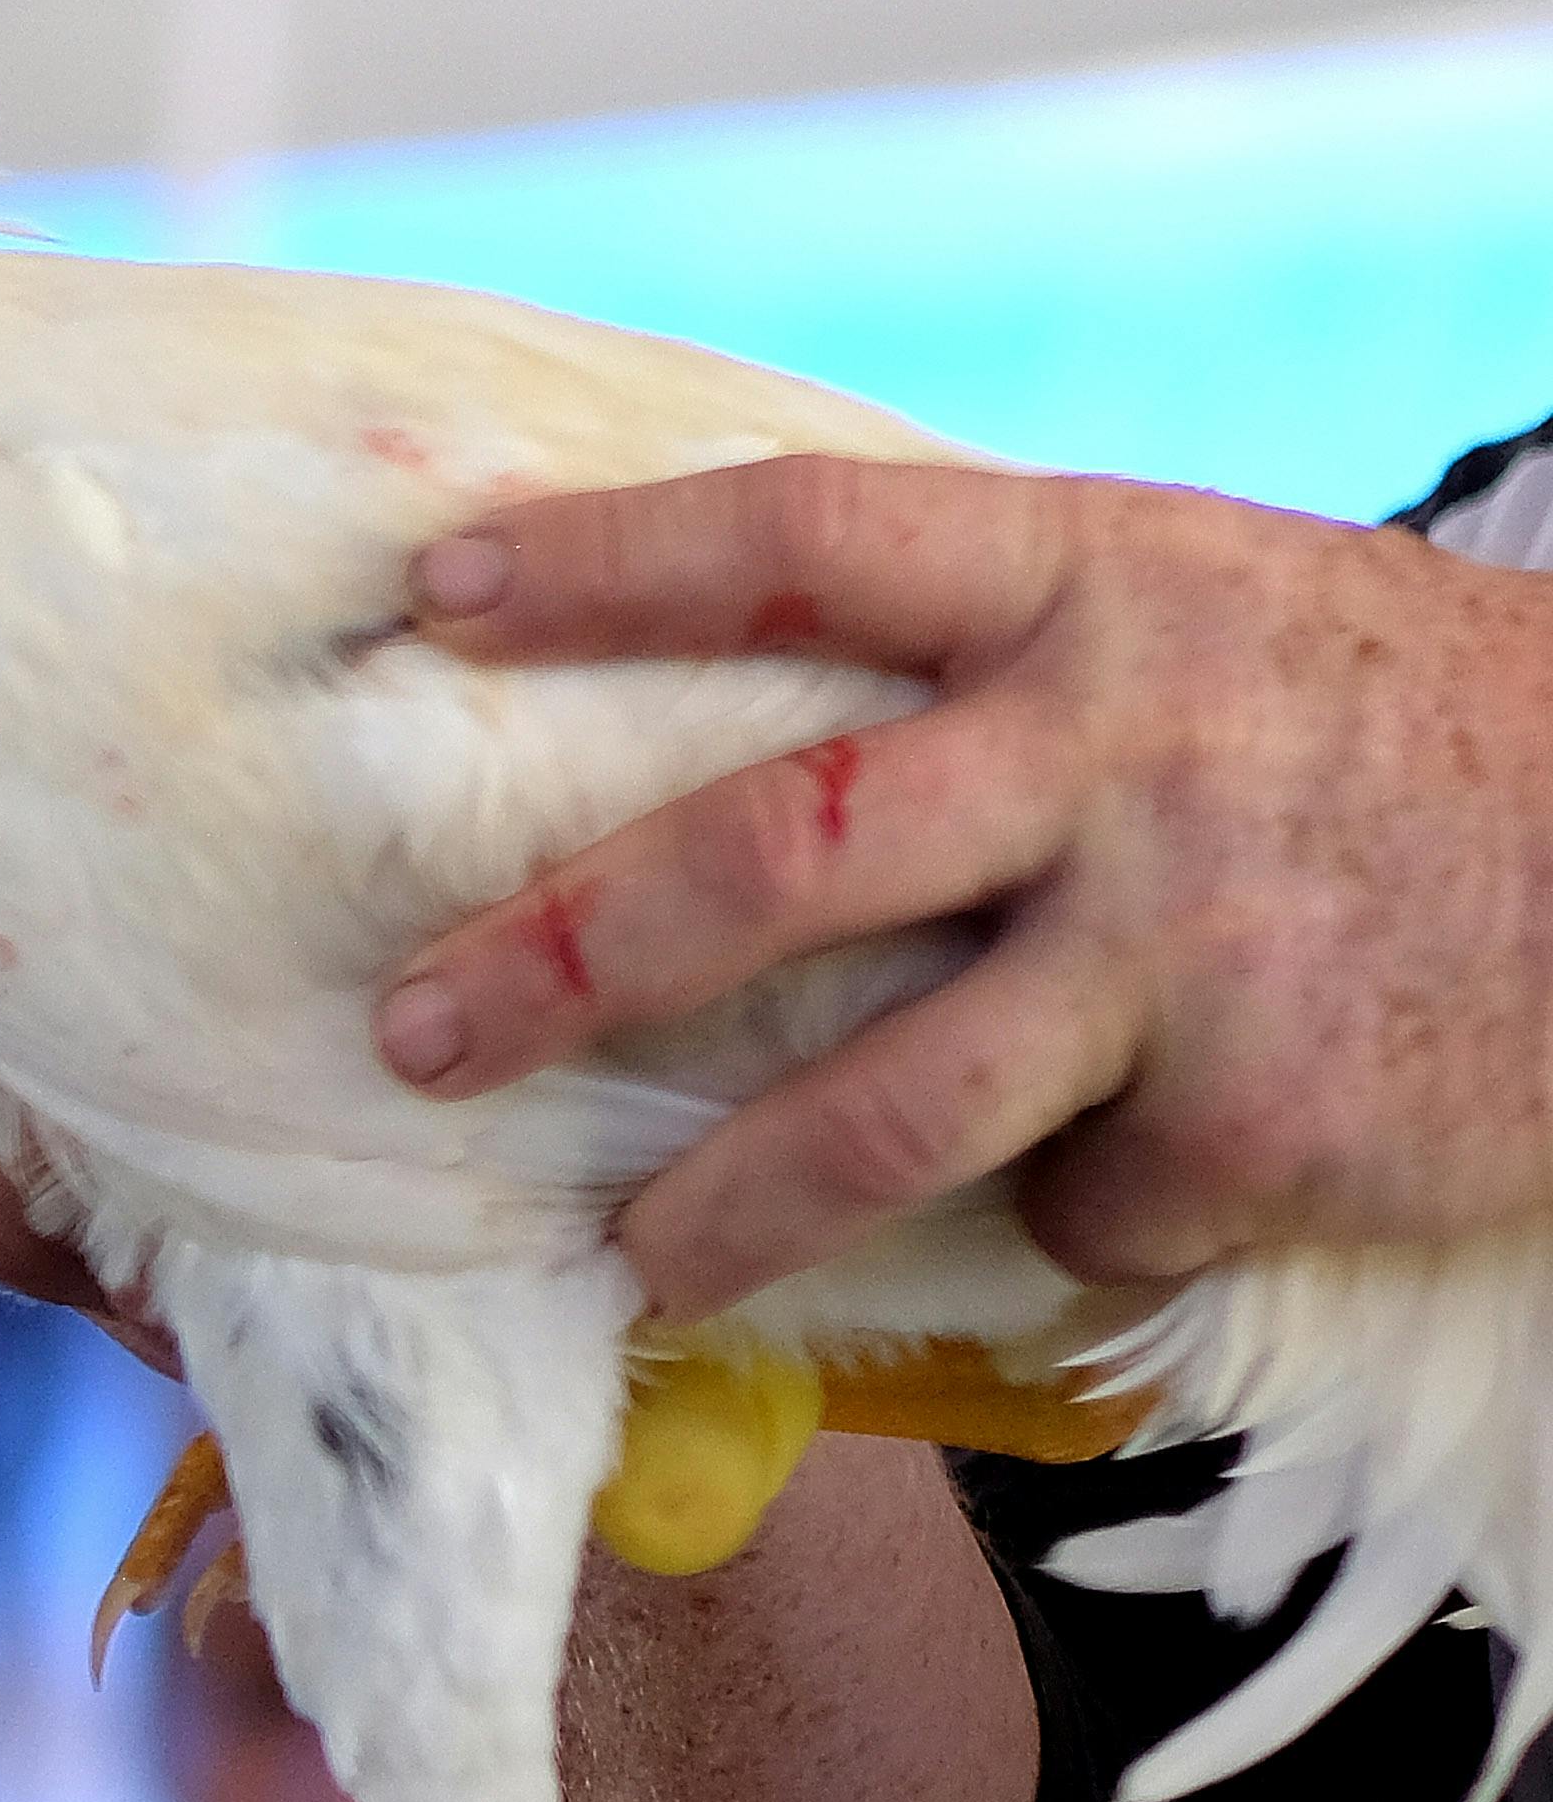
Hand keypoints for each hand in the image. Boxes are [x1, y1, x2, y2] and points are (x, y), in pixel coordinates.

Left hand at [378, 460, 1552, 1308]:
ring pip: (882, 1105)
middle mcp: (1120, 749)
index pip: (802, 534)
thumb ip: (993, 651)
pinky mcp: (1259, 1121)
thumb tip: (707, 712)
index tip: (430, 595)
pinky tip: (1120, 1183)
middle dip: (567, 955)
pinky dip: (1072, 1215)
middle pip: (778, 851)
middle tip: (416, 1041)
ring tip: (624, 1267)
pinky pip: (1083, 1205)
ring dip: (726, 1207)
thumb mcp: (1202, 613)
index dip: (609, 562)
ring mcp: (1189, 944)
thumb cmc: (1385, 729)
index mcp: (1093, 583)